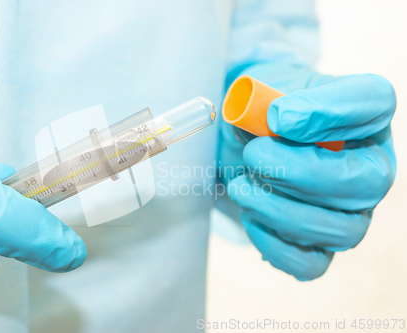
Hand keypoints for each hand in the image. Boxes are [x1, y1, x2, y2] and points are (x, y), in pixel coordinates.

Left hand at [219, 64, 395, 280]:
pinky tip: (250, 217)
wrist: (244, 142)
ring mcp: (351, 212)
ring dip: (279, 209)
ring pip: (342, 231)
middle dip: (299, 172)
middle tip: (253, 156)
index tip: (279, 115)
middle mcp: (369, 166)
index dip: (329, 110)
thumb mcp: (264, 90)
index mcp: (362, 113)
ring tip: (240, 185)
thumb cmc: (262, 113)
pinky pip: (311, 266)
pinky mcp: (321, 246)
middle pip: (366, 181)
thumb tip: (284, 121)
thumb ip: (277, 98)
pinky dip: (274, 245)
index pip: (373, 100)